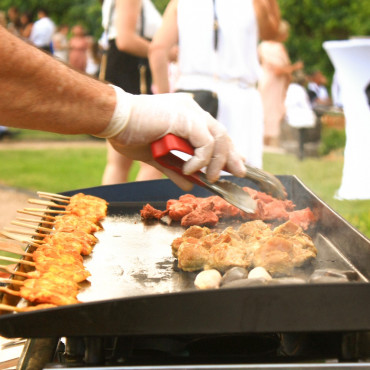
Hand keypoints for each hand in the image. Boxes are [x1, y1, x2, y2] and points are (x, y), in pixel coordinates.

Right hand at [98, 86, 246, 189]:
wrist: (113, 119)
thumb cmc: (130, 134)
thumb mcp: (157, 158)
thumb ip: (174, 169)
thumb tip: (188, 185)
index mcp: (186, 116)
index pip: (213, 134)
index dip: (226, 150)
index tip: (235, 164)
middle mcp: (192, 110)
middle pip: (221, 134)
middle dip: (232, 156)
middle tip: (239, 173)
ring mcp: (189, 112)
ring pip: (218, 137)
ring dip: (218, 160)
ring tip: (213, 177)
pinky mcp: (184, 117)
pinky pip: (204, 142)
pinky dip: (201, 158)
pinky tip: (190, 168)